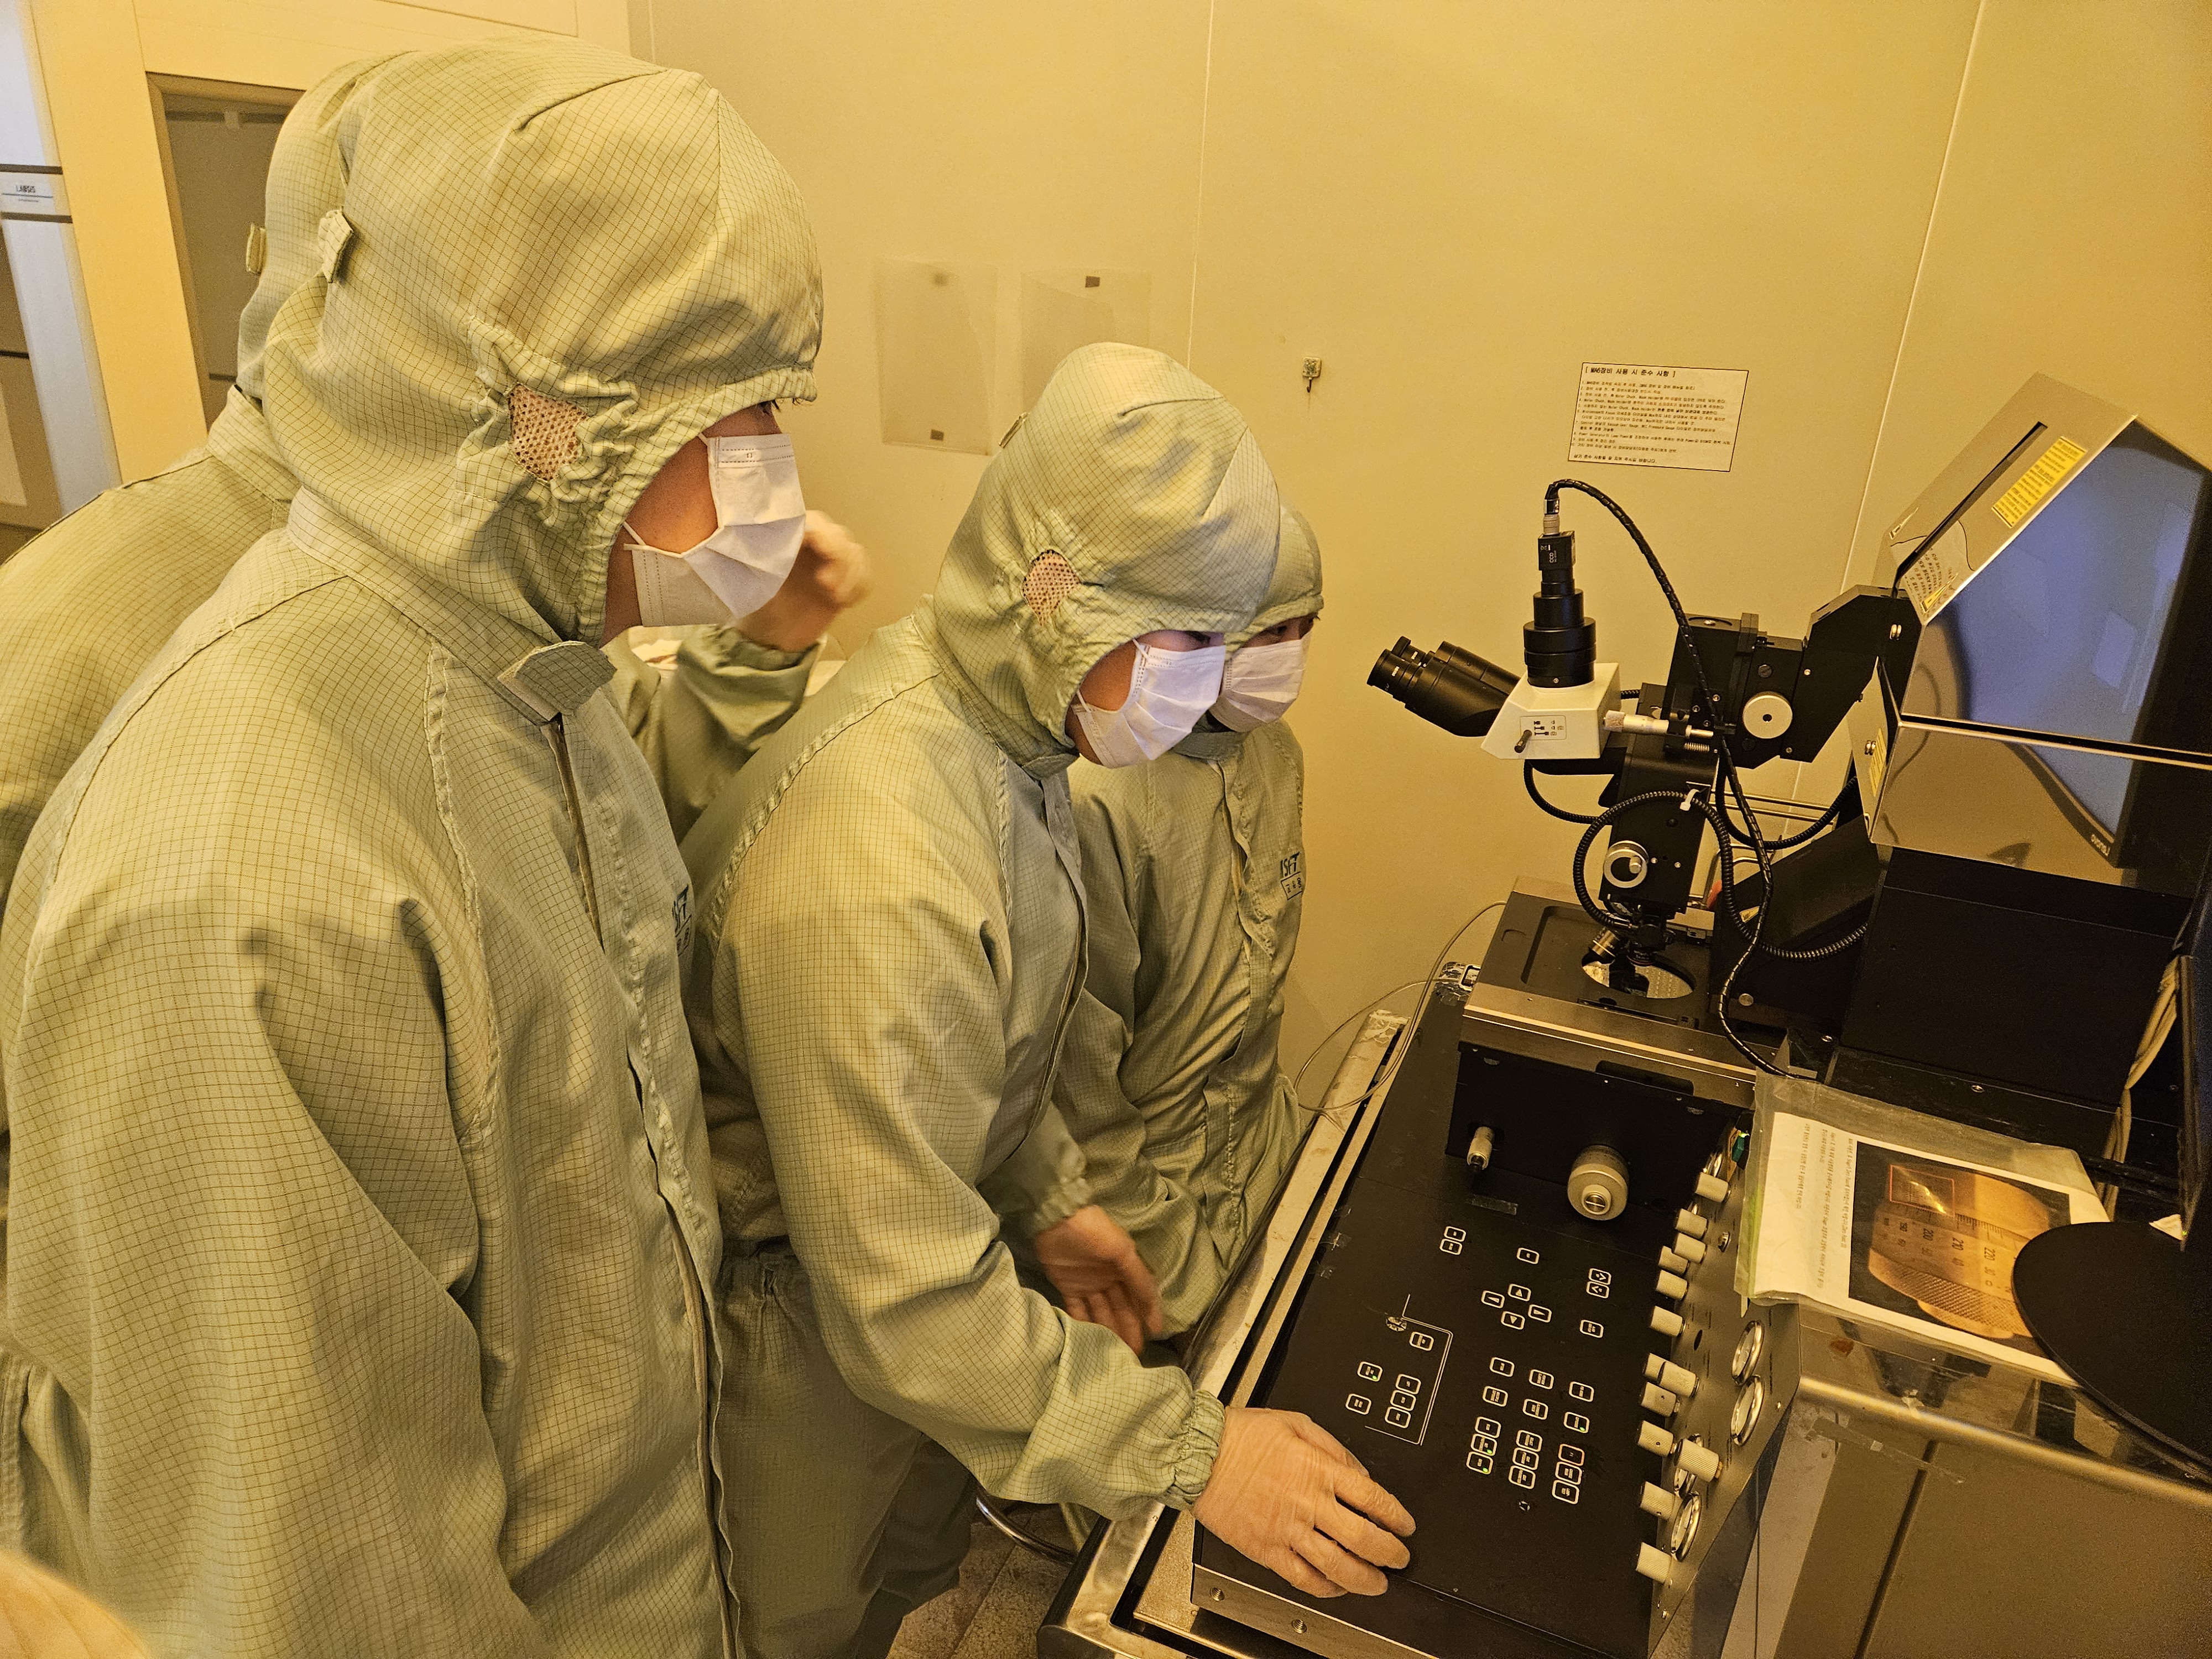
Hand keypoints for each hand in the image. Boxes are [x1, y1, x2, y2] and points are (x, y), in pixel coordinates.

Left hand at [738, 510, 873, 651]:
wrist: (772, 636)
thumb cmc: (760, 607)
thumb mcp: (758, 581)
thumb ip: (771, 560)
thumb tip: (779, 542)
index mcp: (789, 538)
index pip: (814, 523)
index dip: (825, 534)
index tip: (826, 552)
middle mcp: (813, 543)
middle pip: (839, 536)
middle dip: (840, 561)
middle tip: (826, 587)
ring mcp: (831, 562)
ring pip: (856, 554)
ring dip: (852, 577)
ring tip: (835, 598)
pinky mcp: (845, 580)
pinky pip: (864, 575)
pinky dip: (860, 587)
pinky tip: (846, 603)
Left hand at [1033, 1205, 1163, 1354]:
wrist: (1056, 1220)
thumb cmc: (1095, 1233)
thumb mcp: (1122, 1252)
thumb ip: (1138, 1278)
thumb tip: (1152, 1305)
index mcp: (1124, 1268)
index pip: (1140, 1295)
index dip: (1149, 1313)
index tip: (1156, 1334)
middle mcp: (1109, 1278)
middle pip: (1121, 1308)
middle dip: (1129, 1329)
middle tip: (1134, 1354)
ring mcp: (1088, 1283)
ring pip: (1102, 1312)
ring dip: (1109, 1330)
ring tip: (1115, 1352)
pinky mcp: (1068, 1286)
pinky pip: (1078, 1309)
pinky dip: (1083, 1323)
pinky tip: (1089, 1340)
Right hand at [1191, 1407, 1414, 1597]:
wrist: (1199, 1455)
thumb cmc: (1241, 1436)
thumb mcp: (1295, 1423)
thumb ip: (1333, 1447)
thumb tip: (1359, 1471)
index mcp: (1318, 1470)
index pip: (1372, 1499)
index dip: (1396, 1517)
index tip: (1406, 1526)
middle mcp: (1308, 1503)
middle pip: (1363, 1538)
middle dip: (1390, 1554)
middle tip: (1400, 1559)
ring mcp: (1288, 1530)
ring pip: (1337, 1566)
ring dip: (1365, 1580)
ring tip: (1378, 1584)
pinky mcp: (1267, 1550)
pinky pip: (1302, 1578)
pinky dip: (1325, 1588)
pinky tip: (1336, 1587)